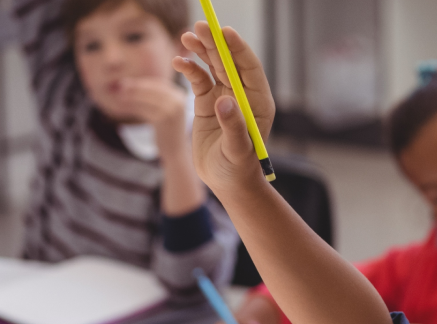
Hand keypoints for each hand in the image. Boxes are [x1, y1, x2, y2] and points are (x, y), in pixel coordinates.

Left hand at [112, 77, 187, 133]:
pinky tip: (123, 105)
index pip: (159, 84)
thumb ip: (154, 99)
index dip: (142, 82)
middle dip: (136, 86)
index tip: (128, 82)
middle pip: (153, 89)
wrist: (175, 151)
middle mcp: (178, 101)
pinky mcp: (164, 119)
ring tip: (119, 94)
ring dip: (132, 95)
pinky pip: (144, 109)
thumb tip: (132, 85)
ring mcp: (172, 110)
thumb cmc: (166, 131)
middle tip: (120, 85)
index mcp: (179, 96)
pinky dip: (133, 106)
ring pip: (147, 98)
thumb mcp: (163, 111)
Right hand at [172, 22, 274, 198]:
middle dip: (214, 43)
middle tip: (200, 27)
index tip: (224, 31)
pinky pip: (197, 79)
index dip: (237, 48)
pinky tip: (178, 62)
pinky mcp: (206, 103)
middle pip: (228, 61)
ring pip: (212, 66)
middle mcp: (242, 94)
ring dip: (200, 51)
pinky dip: (188, 69)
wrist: (227, 183)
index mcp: (258, 101)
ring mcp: (223, 96)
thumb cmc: (239, 169)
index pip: (249, 67)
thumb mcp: (238, 150)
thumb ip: (233, 125)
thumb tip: (224, 100)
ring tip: (186, 37)